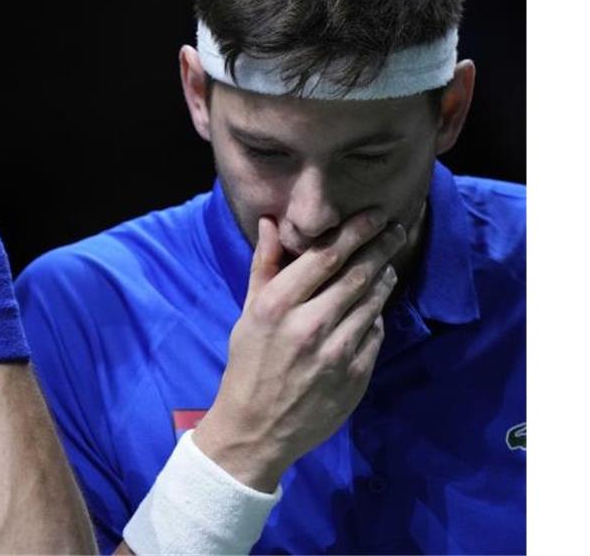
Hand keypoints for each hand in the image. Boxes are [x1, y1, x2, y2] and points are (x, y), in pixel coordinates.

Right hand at [192, 210, 405, 491]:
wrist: (257, 429)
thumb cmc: (248, 364)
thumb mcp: (248, 313)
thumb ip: (264, 266)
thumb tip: (272, 222)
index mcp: (277, 306)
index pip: (325, 256)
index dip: (354, 231)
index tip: (373, 214)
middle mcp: (309, 325)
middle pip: (357, 274)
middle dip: (380, 246)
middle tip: (395, 228)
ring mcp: (337, 353)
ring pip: (372, 302)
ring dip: (383, 276)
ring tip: (386, 263)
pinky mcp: (356, 375)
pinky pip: (375, 333)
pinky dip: (376, 314)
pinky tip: (372, 307)